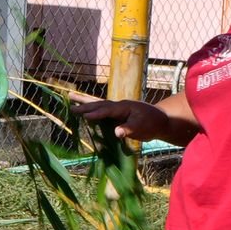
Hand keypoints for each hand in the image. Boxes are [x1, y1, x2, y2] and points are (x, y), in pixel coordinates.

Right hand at [66, 96, 183, 144]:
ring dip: (84, 102)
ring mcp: (117, 109)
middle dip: (85, 105)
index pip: (108, 110)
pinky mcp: (116, 114)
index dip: (97, 113)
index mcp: (125, 107)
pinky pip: (101, 111)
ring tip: (70, 97)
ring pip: (98, 104)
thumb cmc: (152, 124)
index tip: (85, 116)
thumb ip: (129, 129)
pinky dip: (91, 109)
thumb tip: (117, 132)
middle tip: (70, 106)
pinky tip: (82, 109)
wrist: (160, 120)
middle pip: (99, 104)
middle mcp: (119, 105)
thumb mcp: (143, 128)